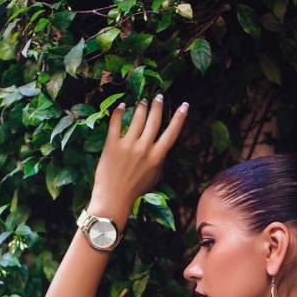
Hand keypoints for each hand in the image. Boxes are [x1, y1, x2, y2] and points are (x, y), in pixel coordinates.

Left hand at [89, 95, 188, 217]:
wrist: (113, 199)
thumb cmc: (134, 191)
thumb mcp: (154, 177)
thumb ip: (159, 161)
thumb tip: (161, 147)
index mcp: (157, 157)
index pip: (172, 133)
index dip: (179, 117)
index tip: (185, 105)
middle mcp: (144, 149)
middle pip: (154, 121)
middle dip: (158, 106)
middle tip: (159, 97)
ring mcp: (128, 146)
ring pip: (137, 118)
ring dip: (142, 107)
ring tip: (143, 101)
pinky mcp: (112, 145)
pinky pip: (115, 123)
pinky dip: (119, 112)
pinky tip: (122, 106)